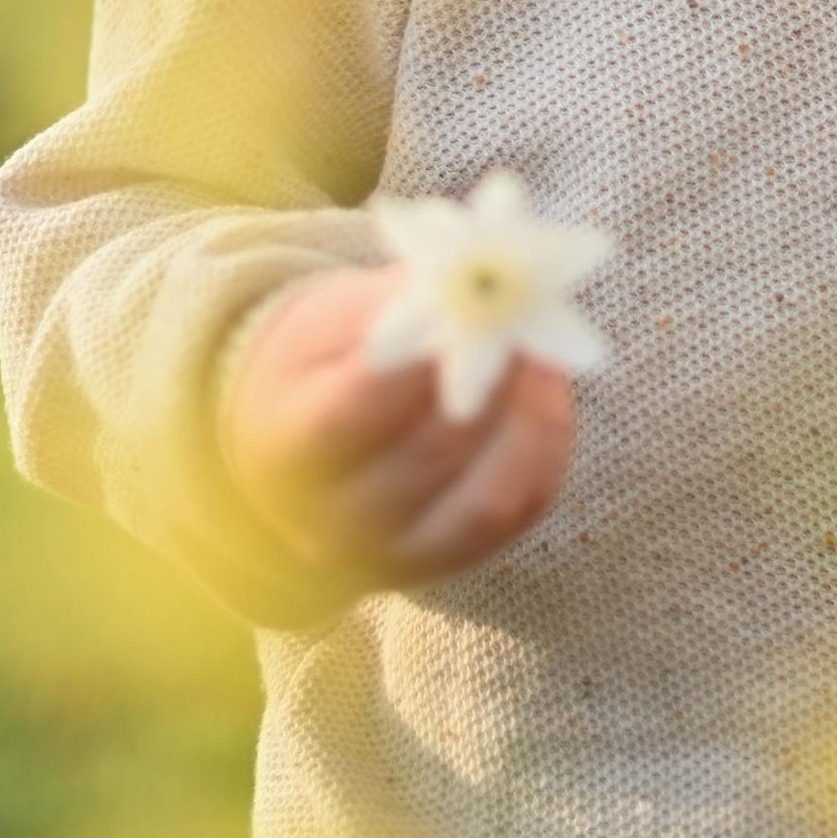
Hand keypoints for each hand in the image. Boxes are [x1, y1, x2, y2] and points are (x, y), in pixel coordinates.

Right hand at [220, 264, 577, 595]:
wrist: (297, 450)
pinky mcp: (449, 560)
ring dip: (532, 415)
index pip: (360, 406)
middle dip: (496, 379)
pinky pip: (519, 509)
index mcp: (289, 445)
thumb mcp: (331, 318)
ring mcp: (394, 554)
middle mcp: (334, 520)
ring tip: (545, 353)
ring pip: (488, 495)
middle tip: (531, 319)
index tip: (479, 301)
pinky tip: (546, 394)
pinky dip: (545, 447)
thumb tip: (476, 277)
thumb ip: (398, 298)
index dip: (429, 354)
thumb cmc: (319, 367)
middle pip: (434, 451)